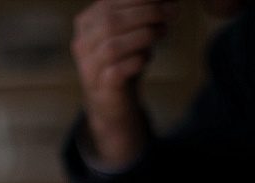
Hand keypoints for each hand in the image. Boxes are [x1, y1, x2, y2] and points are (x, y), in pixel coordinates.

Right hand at [72, 0, 179, 164]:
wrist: (112, 100)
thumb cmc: (124, 59)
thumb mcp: (132, 31)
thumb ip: (143, 13)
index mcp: (86, 23)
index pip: (111, 3)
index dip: (140, 0)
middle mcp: (83, 44)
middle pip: (111, 22)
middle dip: (146, 13)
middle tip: (171, 12)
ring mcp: (89, 68)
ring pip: (113, 47)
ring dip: (143, 36)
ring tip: (163, 32)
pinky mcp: (101, 88)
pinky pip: (117, 72)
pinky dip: (136, 61)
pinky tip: (147, 57)